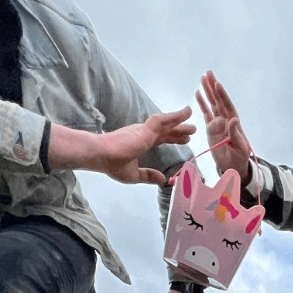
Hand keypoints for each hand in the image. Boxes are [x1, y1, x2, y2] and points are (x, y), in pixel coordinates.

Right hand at [48, 109, 194, 183]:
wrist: (100, 156)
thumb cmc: (112, 164)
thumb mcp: (134, 175)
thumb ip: (149, 176)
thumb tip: (163, 179)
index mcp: (140, 142)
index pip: (160, 139)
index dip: (173, 139)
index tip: (185, 140)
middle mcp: (142, 133)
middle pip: (165, 130)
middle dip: (179, 130)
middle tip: (192, 129)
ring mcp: (143, 130)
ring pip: (165, 123)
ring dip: (179, 120)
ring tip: (191, 117)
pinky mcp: (144, 129)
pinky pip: (162, 120)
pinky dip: (174, 116)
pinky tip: (184, 113)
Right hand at [196, 70, 251, 180]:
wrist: (233, 167)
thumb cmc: (239, 159)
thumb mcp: (240, 148)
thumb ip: (236, 134)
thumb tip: (233, 119)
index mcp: (234, 124)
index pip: (228, 106)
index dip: (222, 95)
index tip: (217, 84)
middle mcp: (226, 121)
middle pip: (219, 101)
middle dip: (214, 87)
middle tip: (208, 73)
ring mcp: (218, 123)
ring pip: (212, 104)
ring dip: (208, 91)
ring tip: (203, 78)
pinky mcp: (211, 128)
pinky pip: (206, 113)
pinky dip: (202, 103)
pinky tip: (198, 93)